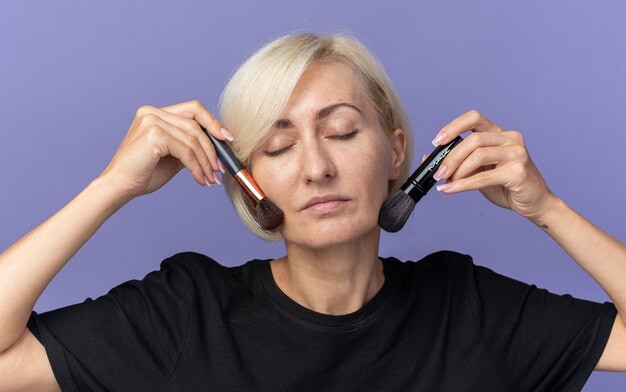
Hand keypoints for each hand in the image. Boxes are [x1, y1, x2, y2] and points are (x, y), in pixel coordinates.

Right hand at [99, 100, 233, 199]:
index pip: (193, 109)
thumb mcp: (173, 156)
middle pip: (196, 124)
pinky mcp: (153, 135)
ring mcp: (152, 121)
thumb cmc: (144, 174)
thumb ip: (189, 146)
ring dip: (206, 161)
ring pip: (193, 139)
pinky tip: (200, 179)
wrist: (119, 187)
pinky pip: (186, 151)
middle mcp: (152, 112)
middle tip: (220, 168)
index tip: (228, 139)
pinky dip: (197, 167)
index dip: (213, 122)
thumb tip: (218, 146)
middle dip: (212, 148)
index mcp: (155, 113)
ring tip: (210, 178)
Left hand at [425, 110, 557, 219]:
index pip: (474, 118)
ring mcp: (517, 153)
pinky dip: (463, 184)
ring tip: (446, 182)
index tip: (437, 141)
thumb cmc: (506, 186)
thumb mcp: (478, 171)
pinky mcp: (518, 171)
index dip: (453, 126)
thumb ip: (459, 162)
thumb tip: (428, 157)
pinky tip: (450, 189)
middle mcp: (510, 138)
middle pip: (473, 140)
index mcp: (499, 134)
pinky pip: (484, 177)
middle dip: (450, 157)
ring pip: (478, 155)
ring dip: (457, 170)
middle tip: (438, 173)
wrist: (534, 203)